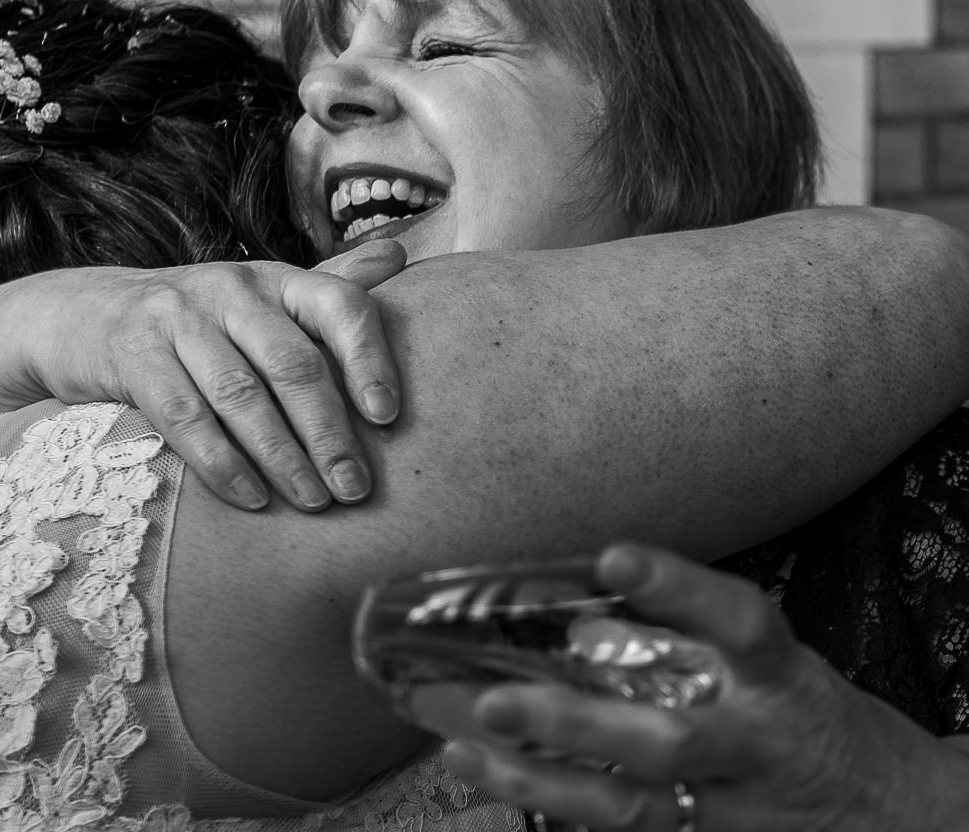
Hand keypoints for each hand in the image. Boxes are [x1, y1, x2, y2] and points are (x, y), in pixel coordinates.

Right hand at [31, 239, 405, 510]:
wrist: (80, 315)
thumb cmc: (195, 319)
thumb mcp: (260, 296)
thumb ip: (328, 284)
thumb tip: (402, 253)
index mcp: (274, 278)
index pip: (338, 306)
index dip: (369, 360)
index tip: (389, 418)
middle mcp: (230, 287)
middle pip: (292, 363)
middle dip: (329, 432)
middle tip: (355, 488)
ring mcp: (177, 317)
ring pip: (241, 394)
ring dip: (281, 456)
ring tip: (312, 501)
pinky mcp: (132, 353)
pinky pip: (183, 415)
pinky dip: (220, 463)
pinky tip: (250, 499)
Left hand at [409, 543, 968, 831]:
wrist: (898, 816)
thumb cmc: (812, 718)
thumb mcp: (772, 665)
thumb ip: (687, 638)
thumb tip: (581, 620)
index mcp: (781, 680)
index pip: (740, 624)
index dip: (681, 588)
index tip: (616, 557)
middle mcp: (757, 747)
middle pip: (666, 744)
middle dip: (573, 724)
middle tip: (494, 700)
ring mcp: (735, 812)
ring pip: (630, 808)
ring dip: (539, 784)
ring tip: (464, 754)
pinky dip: (559, 811)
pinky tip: (498, 785)